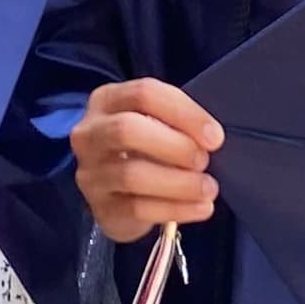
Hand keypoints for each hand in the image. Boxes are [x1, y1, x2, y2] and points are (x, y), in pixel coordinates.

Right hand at [74, 79, 219, 241]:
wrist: (117, 192)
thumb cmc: (144, 146)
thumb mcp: (155, 122)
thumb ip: (177, 122)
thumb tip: (210, 138)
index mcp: (107, 100)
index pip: (144, 94)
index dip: (184, 113)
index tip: (214, 136)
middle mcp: (90, 134)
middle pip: (127, 130)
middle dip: (175, 146)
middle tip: (204, 160)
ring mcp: (91, 174)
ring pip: (131, 175)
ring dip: (179, 183)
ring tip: (208, 188)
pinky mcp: (102, 209)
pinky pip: (138, 209)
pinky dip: (176, 208)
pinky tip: (201, 207)